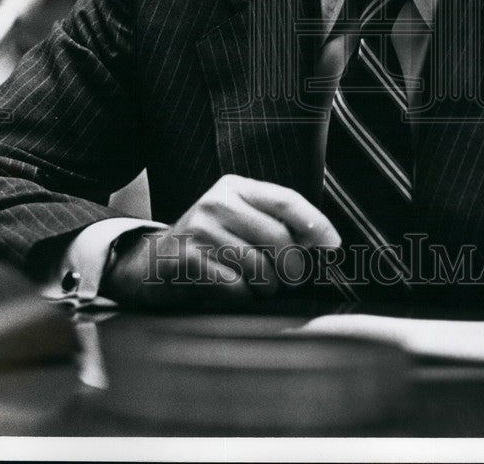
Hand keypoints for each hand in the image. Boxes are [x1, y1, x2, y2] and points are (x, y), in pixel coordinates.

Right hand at [100, 174, 340, 308]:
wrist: (150, 262)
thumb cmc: (209, 244)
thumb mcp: (240, 220)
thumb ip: (276, 223)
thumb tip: (323, 242)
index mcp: (236, 187)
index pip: (286, 200)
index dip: (315, 224)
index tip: (334, 246)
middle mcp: (218, 202)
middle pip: (278, 237)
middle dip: (291, 267)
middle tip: (287, 279)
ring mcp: (200, 229)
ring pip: (259, 265)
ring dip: (266, 286)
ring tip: (257, 286)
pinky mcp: (187, 258)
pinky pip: (234, 286)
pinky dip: (242, 296)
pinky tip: (233, 290)